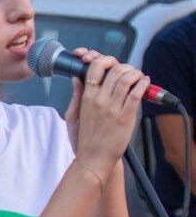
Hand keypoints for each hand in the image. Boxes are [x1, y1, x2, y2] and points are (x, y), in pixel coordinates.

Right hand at [67, 48, 149, 176]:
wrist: (93, 158)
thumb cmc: (84, 138)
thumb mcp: (73, 115)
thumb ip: (76, 94)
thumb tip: (77, 77)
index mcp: (86, 98)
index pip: (95, 67)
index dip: (104, 59)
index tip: (110, 63)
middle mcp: (100, 100)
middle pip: (115, 69)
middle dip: (124, 65)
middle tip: (128, 70)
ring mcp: (113, 108)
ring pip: (127, 78)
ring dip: (136, 72)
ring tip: (138, 76)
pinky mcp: (126, 116)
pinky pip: (137, 92)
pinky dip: (143, 83)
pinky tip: (144, 82)